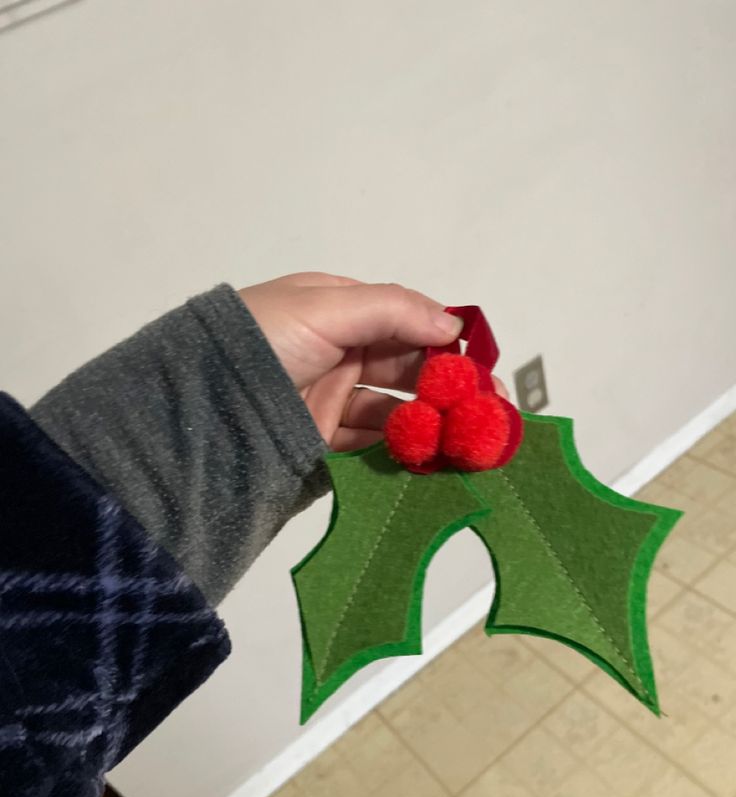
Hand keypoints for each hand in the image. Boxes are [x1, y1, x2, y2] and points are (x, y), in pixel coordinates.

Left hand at [239, 272, 508, 451]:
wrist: (196, 407)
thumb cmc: (259, 340)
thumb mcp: (323, 308)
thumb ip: (392, 309)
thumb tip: (452, 325)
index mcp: (338, 309)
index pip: (406, 322)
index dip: (445, 342)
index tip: (481, 367)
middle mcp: (339, 351)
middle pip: (407, 367)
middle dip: (448, 386)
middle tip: (489, 410)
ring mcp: (331, 397)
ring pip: (395, 408)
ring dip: (430, 420)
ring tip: (468, 437)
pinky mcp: (323, 439)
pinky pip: (373, 442)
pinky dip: (402, 447)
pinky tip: (433, 453)